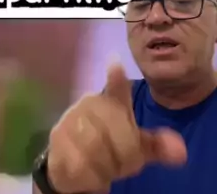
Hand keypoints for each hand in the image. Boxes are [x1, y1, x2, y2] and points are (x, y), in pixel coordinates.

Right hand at [47, 64, 186, 192]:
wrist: (70, 163)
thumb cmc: (108, 147)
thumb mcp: (136, 147)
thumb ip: (157, 146)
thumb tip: (181, 150)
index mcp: (110, 101)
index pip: (116, 88)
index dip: (116, 77)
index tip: (115, 62)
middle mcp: (88, 104)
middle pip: (116, 130)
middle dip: (126, 154)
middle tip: (125, 165)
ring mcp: (70, 120)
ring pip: (97, 147)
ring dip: (107, 166)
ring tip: (107, 170)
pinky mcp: (58, 139)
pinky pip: (80, 161)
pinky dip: (91, 175)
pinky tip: (92, 175)